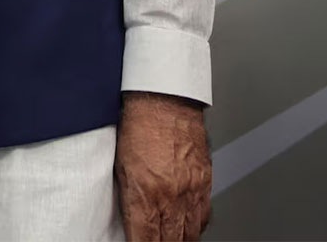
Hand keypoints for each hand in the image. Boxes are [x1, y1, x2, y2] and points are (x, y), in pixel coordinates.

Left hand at [116, 92, 211, 240]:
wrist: (165, 99)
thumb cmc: (138, 124)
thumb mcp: (121, 165)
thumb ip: (129, 198)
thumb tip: (130, 220)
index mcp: (146, 193)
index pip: (145, 239)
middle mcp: (171, 196)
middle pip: (171, 241)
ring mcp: (192, 191)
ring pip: (190, 234)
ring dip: (180, 241)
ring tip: (171, 240)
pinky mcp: (205, 182)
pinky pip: (203, 216)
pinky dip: (195, 226)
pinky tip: (187, 226)